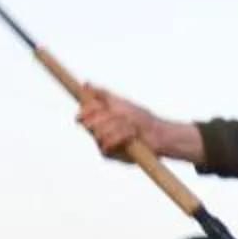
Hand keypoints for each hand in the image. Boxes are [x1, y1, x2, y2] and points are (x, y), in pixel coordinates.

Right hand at [77, 86, 201, 163]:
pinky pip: (105, 145)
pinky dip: (120, 138)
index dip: (86, 111)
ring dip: (117, 127)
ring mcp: (102, 144)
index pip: (82, 116)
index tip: (96, 107)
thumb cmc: (140, 117)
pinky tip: (131, 136)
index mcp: (99, 119)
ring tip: (130, 126)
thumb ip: (101, 94)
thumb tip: (85, 84)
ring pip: (98, 134)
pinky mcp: (109, 155)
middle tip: (121, 116)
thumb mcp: (120, 102)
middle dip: (107, 117)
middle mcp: (98, 131)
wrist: (155, 133)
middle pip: (88, 124)